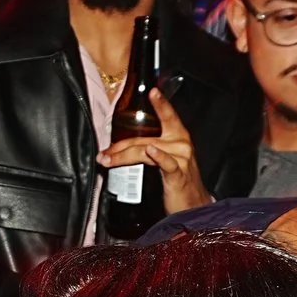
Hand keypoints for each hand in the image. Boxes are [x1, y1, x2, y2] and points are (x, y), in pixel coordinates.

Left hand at [102, 88, 207, 213]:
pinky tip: (150, 150)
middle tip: (103, 153)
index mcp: (178, 137)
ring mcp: (181, 158)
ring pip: (146, 150)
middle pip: (144, 138)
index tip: (152, 91)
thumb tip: (123, 147)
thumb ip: (149, 149)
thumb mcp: (165, 159)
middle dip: (119, 146)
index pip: (168, 116)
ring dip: (122, 156)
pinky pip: (166, 163)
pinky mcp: (178, 175)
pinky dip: (158, 156)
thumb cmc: (177, 181)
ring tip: (106, 160)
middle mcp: (181, 144)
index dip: (160, 102)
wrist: (193, 206)